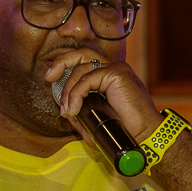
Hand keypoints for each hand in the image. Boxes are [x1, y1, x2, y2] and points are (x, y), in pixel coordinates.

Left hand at [44, 48, 161, 142]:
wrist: (143, 136)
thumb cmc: (124, 130)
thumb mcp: (97, 120)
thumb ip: (82, 112)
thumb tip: (65, 111)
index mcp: (109, 76)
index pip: (83, 60)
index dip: (65, 62)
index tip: (51, 76)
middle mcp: (113, 68)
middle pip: (81, 53)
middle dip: (61, 62)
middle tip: (48, 77)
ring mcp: (116, 69)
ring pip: (81, 69)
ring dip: (68, 91)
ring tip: (67, 111)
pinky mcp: (116, 73)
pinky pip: (87, 80)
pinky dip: (76, 94)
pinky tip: (74, 109)